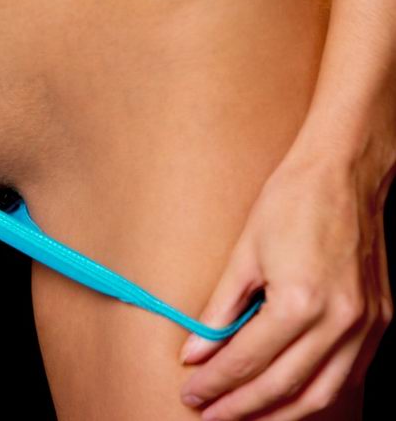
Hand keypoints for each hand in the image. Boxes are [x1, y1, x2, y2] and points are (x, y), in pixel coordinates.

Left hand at [177, 154, 392, 419]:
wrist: (344, 173)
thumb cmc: (290, 203)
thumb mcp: (244, 255)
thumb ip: (220, 310)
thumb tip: (196, 351)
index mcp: (301, 302)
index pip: (247, 360)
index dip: (216, 382)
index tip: (192, 394)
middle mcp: (339, 321)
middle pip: (283, 385)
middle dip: (241, 407)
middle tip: (209, 413)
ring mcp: (365, 324)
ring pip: (320, 393)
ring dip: (279, 412)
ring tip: (244, 416)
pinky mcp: (378, 320)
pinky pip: (346, 374)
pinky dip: (313, 392)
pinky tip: (287, 394)